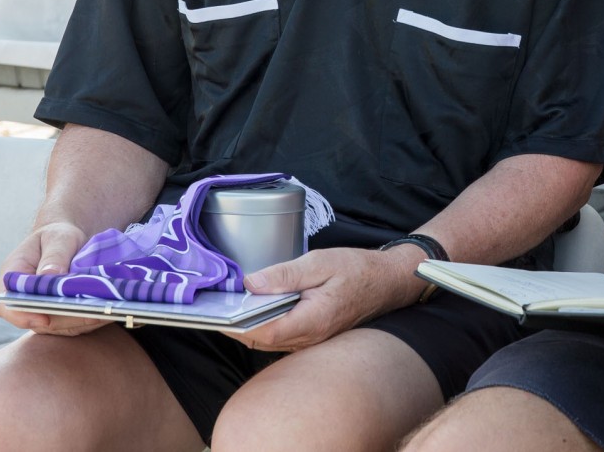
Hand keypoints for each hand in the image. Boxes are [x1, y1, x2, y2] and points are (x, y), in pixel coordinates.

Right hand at [0, 221, 110, 335]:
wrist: (66, 242)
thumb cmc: (57, 236)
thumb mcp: (57, 238)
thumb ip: (54, 255)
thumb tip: (50, 275)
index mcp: (13, 276)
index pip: (6, 304)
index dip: (22, 316)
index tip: (45, 319)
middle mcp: (23, 299)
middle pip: (37, 321)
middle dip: (66, 319)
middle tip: (93, 312)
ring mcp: (41, 310)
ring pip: (59, 326)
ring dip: (82, 321)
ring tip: (107, 311)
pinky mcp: (59, 316)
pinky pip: (73, 324)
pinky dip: (90, 319)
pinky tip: (108, 311)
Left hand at [229, 247, 417, 351]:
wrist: (387, 283)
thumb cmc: (357, 270)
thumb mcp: (320, 262)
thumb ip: (284, 275)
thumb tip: (250, 283)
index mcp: (311, 321)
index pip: (262, 332)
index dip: (235, 322)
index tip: (218, 307)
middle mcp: (309, 338)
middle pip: (259, 340)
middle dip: (235, 324)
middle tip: (217, 303)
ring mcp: (310, 341)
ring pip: (267, 340)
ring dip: (247, 325)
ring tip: (230, 302)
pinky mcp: (311, 337)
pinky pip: (279, 336)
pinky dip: (263, 324)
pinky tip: (255, 306)